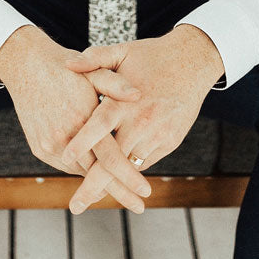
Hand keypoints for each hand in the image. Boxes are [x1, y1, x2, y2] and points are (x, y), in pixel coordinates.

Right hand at [0, 29, 154, 214]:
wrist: (26, 66)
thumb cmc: (66, 68)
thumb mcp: (94, 70)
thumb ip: (116, 84)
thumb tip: (139, 95)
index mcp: (82, 119)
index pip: (111, 158)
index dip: (129, 177)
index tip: (146, 193)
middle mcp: (65, 137)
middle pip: (96, 174)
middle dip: (119, 191)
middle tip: (139, 207)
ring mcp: (50, 145)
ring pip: (81, 172)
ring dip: (100, 182)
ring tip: (123, 191)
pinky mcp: (40, 148)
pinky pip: (66, 166)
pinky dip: (82, 169)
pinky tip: (97, 170)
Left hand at [59, 33, 214, 213]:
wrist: (193, 62)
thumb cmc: (153, 56)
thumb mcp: (122, 52)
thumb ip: (94, 59)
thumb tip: (68, 64)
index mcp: (125, 101)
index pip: (99, 126)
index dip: (82, 143)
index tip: (65, 158)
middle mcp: (141, 122)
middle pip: (113, 160)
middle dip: (93, 186)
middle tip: (75, 206)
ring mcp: (157, 135)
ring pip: (130, 167)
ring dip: (112, 183)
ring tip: (90, 198)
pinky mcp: (170, 142)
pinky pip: (145, 161)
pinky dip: (130, 170)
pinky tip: (115, 178)